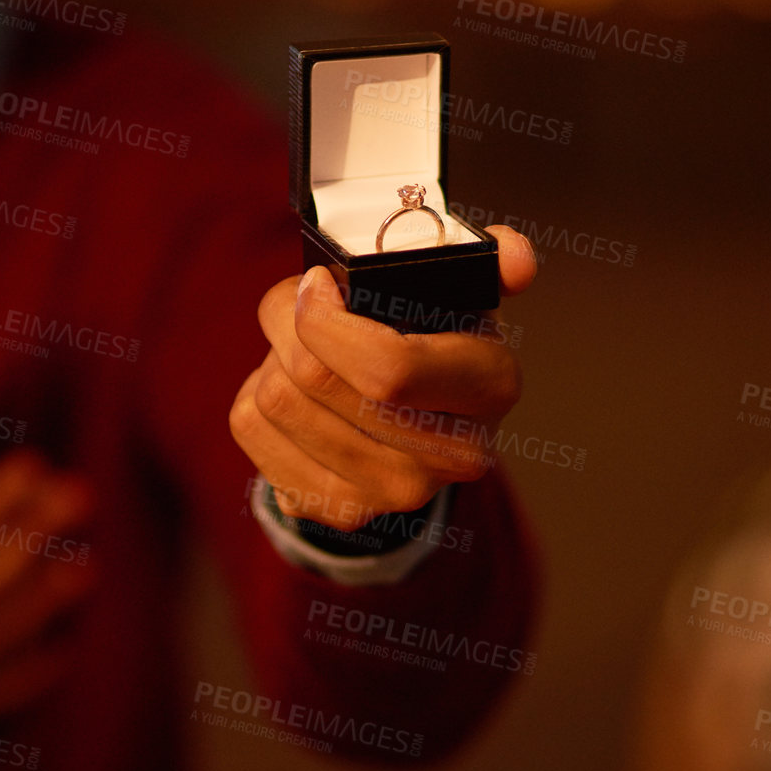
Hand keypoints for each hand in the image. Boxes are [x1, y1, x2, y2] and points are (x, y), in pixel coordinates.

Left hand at [229, 225, 536, 532]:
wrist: (423, 423)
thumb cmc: (435, 335)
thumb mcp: (464, 290)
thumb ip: (492, 259)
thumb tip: (519, 262)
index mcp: (490, 387)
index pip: (388, 369)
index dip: (327, 321)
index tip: (317, 285)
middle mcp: (452, 455)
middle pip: (314, 379)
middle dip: (287, 324)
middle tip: (298, 304)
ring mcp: (395, 494)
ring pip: (275, 401)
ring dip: (271, 357)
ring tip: (300, 347)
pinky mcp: (339, 510)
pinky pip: (251, 430)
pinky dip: (254, 395)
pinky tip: (294, 391)